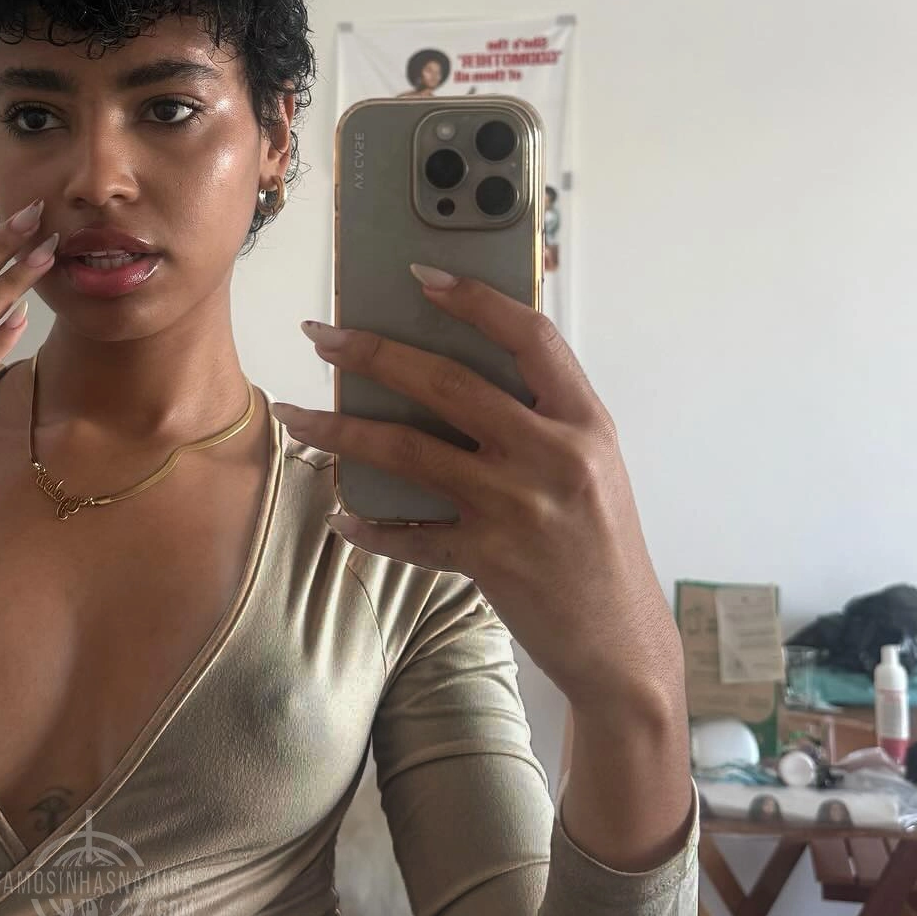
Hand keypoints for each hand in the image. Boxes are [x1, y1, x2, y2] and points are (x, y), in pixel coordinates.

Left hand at [269, 264, 682, 715]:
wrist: (621, 639)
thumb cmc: (601, 543)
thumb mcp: (593, 464)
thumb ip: (542, 418)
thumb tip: (449, 375)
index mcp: (585, 421)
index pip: (529, 337)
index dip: (474, 300)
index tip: (421, 276)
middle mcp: (553, 457)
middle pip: (448, 384)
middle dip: (373, 353)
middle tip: (322, 337)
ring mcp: (517, 508)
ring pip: (408, 451)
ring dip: (340, 431)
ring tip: (295, 416)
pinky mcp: (487, 560)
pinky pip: (407, 536)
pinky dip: (368, 525)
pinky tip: (341, 513)